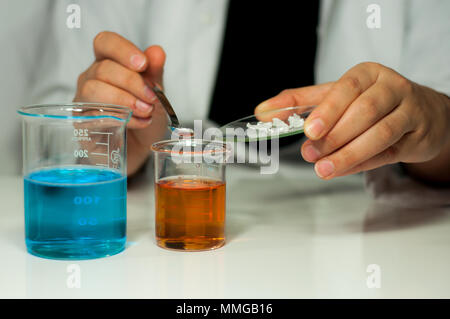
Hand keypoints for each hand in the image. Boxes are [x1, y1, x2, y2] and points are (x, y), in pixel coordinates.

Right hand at [74, 31, 167, 174]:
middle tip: (151, 99)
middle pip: (103, 68)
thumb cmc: (144, 115)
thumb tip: (156, 51)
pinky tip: (137, 123)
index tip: (143, 64)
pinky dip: (119, 119)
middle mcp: (92, 79)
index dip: (122, 50)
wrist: (140, 147)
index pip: (105, 43)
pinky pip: (91, 116)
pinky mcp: (81, 124)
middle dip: (132, 82)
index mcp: (109, 63)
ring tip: (146, 112)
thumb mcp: (156, 93)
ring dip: (124, 100)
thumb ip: (155, 73)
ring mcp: (83, 101)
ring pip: (93, 90)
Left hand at [256, 62, 449, 181]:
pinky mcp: (416, 138)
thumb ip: (299, 102)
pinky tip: (340, 170)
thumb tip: (263, 112)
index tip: (308, 130)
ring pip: (379, 134)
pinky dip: (362, 164)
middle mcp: (392, 88)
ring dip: (348, 154)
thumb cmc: (369, 101)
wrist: (420, 113)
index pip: (347, 88)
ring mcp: (409, 112)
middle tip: (309, 153)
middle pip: (364, 111)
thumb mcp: (334, 96)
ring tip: (322, 168)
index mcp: (368, 74)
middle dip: (334, 136)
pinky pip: (388, 153)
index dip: (327, 110)